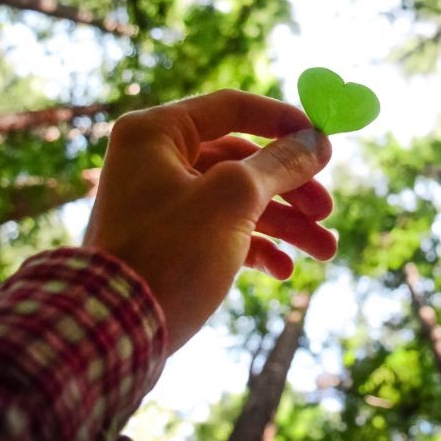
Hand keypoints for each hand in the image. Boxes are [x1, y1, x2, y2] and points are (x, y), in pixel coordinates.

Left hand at [82, 90, 333, 350]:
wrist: (113, 333)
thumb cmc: (169, 252)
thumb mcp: (233, 199)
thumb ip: (279, 164)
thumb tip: (316, 141)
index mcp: (156, 133)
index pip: (232, 108)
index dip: (284, 122)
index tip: (326, 141)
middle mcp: (154, 161)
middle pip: (241, 159)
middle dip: (291, 187)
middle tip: (326, 210)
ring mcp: (160, 205)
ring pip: (237, 201)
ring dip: (285, 224)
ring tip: (325, 251)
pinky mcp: (167, 245)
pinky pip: (222, 233)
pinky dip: (256, 247)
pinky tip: (283, 271)